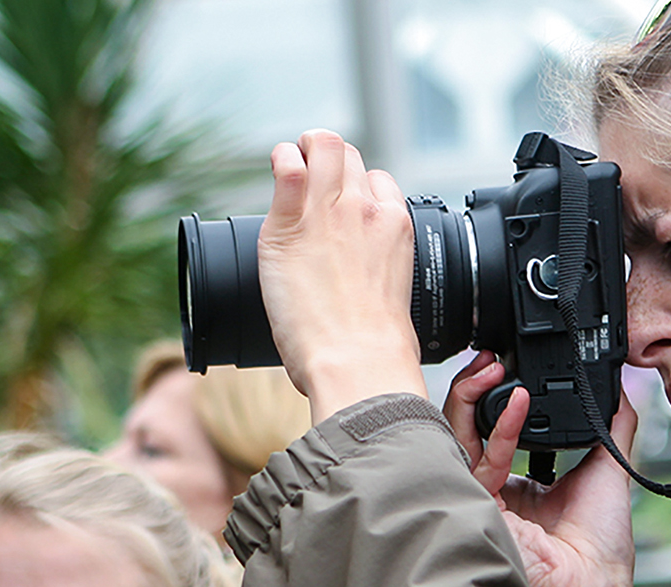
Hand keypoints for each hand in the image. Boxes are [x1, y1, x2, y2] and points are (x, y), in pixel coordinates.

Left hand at [257, 129, 427, 421]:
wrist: (359, 359)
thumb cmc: (375, 346)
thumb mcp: (392, 297)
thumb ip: (379, 275)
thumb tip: (365, 287)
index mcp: (394, 226)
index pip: (378, 179)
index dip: (356, 187)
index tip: (339, 204)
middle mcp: (365, 209)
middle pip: (349, 154)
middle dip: (327, 159)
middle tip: (307, 180)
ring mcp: (329, 211)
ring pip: (324, 144)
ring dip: (304, 148)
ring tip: (289, 166)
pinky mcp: (290, 223)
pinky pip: (287, 165)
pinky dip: (280, 159)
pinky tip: (276, 169)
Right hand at [445, 351, 637, 586]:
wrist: (596, 586)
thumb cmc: (600, 551)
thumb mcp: (609, 469)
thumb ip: (612, 426)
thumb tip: (622, 388)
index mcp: (517, 485)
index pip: (490, 429)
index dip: (494, 397)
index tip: (507, 367)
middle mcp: (493, 491)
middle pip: (463, 428)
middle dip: (471, 389)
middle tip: (489, 358)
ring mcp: (481, 499)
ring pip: (456, 438)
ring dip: (469, 398)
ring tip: (490, 367)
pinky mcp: (480, 509)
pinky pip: (480, 460)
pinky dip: (498, 427)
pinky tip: (518, 402)